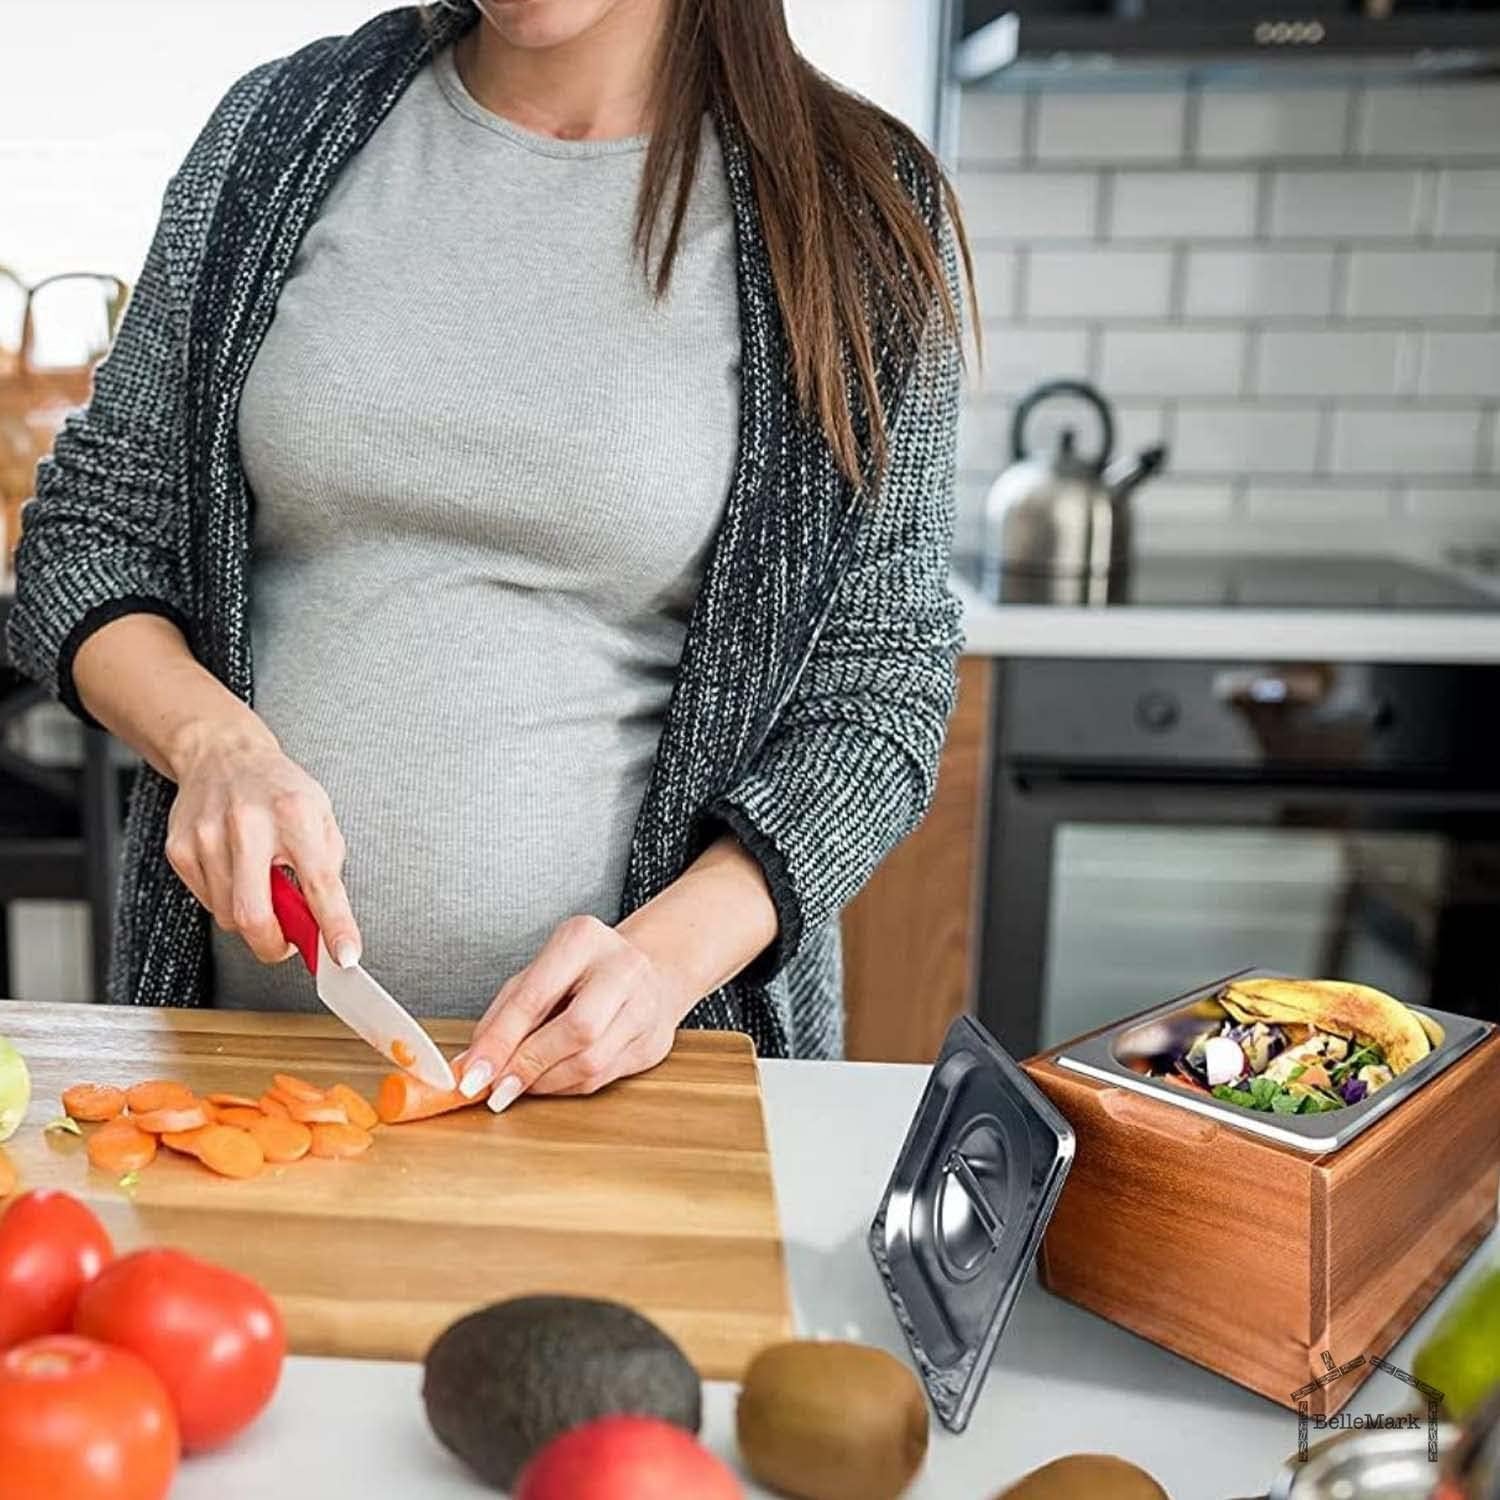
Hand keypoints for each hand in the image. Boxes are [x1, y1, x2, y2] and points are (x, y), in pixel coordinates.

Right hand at [164, 722, 358, 966]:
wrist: (223, 755)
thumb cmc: (279, 790)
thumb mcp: (321, 817)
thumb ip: (326, 871)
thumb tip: (325, 928)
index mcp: (295, 814)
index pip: (319, 883)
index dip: (334, 926)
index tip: (345, 956)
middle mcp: (248, 824)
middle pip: (255, 915)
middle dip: (275, 945)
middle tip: (290, 943)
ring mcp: (207, 836)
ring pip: (229, 917)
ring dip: (252, 919)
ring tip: (262, 885)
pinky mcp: (179, 848)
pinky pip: (207, 903)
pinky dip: (227, 901)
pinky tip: (236, 872)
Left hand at [454, 915, 696, 1109]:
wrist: (649, 971)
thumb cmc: (581, 972)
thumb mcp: (537, 975)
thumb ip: (502, 1016)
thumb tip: (469, 1065)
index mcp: (582, 939)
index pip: (535, 997)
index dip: (500, 1042)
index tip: (472, 1076)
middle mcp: (622, 968)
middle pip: (576, 1030)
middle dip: (528, 1066)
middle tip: (497, 1090)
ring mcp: (645, 1006)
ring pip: (591, 1062)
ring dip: (546, 1083)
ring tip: (521, 1084)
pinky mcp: (653, 1042)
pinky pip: (602, 1078)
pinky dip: (566, 1086)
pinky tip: (550, 1080)